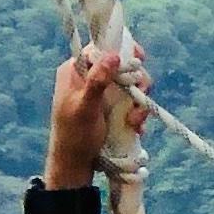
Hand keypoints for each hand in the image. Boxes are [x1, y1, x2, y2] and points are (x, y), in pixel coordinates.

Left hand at [50, 43, 145, 182]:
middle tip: (140, 97)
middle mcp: (89, 78)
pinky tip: (136, 127)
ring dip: (138, 102)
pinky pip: (131, 102)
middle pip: (122, 66)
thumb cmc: (74, 136)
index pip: (100, 48)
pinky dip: (137, 113)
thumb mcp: (85, 108)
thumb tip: (113, 56)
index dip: (122, 49)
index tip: (140, 58)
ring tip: (136, 121)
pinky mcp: (111, 108)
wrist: (74, 164)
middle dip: (135, 83)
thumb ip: (97, 82)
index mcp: (75, 71)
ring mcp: (101, 93)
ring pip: (130, 85)